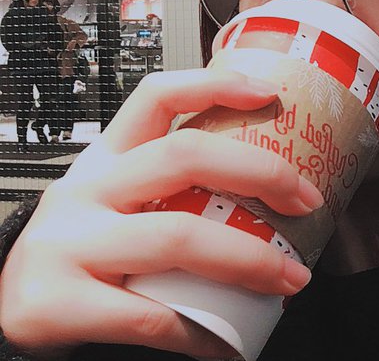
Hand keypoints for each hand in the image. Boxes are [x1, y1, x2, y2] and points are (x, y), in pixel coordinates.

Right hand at [0, 68, 321, 358]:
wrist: (14, 308)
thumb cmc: (86, 249)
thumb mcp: (119, 204)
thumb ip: (172, 194)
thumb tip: (269, 203)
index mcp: (106, 158)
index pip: (156, 97)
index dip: (215, 86)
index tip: (270, 94)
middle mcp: (86, 189)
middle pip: (182, 156)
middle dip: (260, 173)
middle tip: (306, 200)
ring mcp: (68, 244)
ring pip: (177, 237)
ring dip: (249, 261)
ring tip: (290, 279)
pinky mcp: (57, 302)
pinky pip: (152, 316)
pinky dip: (202, 333)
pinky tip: (226, 344)